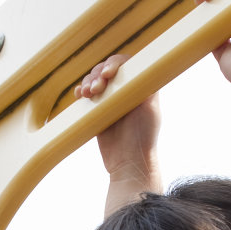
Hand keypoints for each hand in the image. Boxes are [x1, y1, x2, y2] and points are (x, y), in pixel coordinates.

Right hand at [78, 54, 160, 184]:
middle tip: (95, 89)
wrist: (128, 163)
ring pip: (94, 80)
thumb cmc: (144, 138)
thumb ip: (146, 87)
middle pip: (106, 69)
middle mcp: (125, 90)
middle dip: (97, 74)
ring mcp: (110, 100)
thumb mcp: (151, 109)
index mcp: (140, 86)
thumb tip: (137, 66)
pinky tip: (80, 95)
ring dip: (87, 82)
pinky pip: (86, 95)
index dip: (114, 64)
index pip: (125, 64)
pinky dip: (81, 91)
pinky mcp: (97, 111)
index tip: (107, 74)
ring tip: (86, 94)